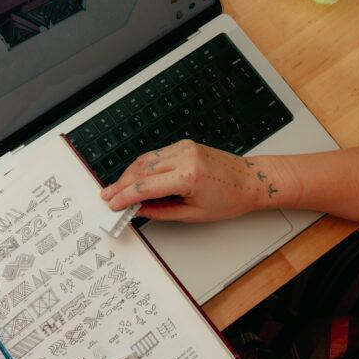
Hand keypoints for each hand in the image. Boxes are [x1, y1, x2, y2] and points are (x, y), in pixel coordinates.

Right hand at [100, 140, 280, 221]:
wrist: (251, 180)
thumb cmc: (230, 199)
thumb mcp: (193, 214)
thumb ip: (161, 211)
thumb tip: (138, 210)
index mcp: (188, 176)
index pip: (145, 186)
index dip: (124, 196)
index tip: (112, 204)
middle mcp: (184, 157)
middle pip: (141, 170)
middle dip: (121, 184)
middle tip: (108, 196)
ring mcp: (183, 147)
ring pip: (145, 160)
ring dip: (129, 174)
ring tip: (117, 188)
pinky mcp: (184, 145)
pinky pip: (156, 155)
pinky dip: (142, 166)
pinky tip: (134, 177)